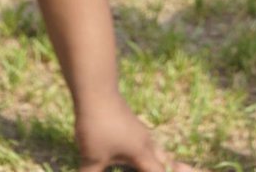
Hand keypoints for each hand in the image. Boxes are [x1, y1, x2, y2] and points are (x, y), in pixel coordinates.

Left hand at [76, 91, 195, 171]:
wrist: (96, 91)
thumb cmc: (97, 127)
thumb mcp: (92, 158)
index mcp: (141, 152)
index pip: (159, 170)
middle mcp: (145, 141)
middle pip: (161, 158)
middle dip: (164, 167)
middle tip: (164, 171)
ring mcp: (138, 130)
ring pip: (152, 148)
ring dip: (151, 160)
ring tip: (142, 166)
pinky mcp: (129, 123)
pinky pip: (142, 142)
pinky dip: (141, 152)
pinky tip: (128, 155)